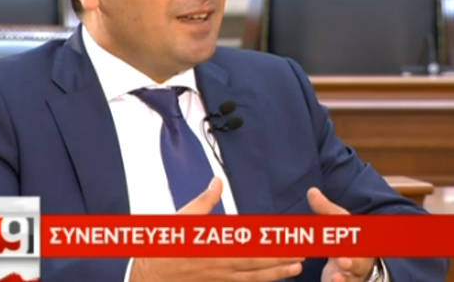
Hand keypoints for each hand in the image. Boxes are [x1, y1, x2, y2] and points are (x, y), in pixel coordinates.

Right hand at [130, 178, 304, 280]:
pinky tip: (270, 281)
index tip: (293, 236)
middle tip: (305, 254)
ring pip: (254, 279)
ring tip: (296, 269)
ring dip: (277, 274)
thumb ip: (205, 201)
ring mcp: (220, 279)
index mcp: (218, 245)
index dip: (275, 242)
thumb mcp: (184, 217)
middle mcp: (223, 265)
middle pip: (259, 263)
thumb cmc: (166, 244)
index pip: (254, 244)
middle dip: (283, 258)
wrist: (148, 275)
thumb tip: (217, 182)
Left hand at [307, 187, 375, 281]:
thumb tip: (311, 191)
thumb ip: (325, 209)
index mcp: (358, 240)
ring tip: (335, 278)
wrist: (357, 259)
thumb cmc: (346, 237)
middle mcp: (359, 259)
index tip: (344, 239)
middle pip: (357, 261)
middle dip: (350, 262)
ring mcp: (354, 274)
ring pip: (352, 278)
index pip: (355, 239)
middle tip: (342, 261)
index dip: (350, 240)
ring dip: (344, 279)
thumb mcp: (338, 222)